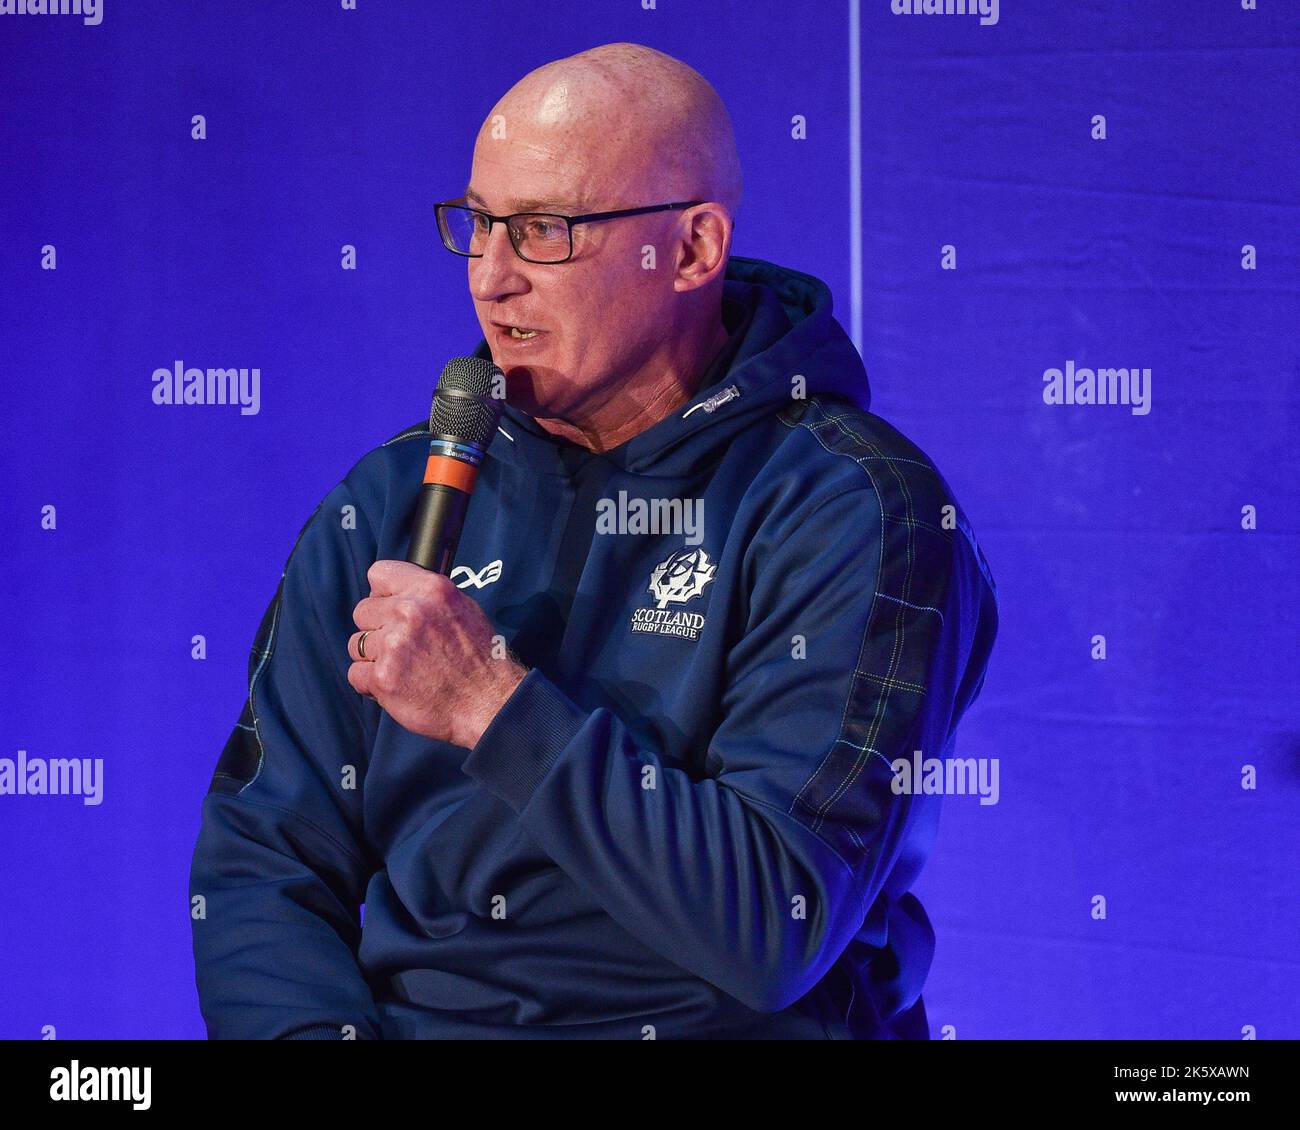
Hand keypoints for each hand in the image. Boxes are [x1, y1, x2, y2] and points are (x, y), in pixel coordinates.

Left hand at [347, 560, 527, 747]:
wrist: (487, 702)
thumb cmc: (479, 658)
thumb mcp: (463, 608)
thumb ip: (427, 597)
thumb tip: (398, 594)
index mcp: (431, 589)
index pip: (379, 573)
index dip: (383, 594)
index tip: (389, 608)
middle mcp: (410, 612)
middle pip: (363, 611)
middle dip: (377, 629)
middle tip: (399, 646)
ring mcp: (394, 645)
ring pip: (357, 643)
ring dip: (373, 657)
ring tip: (401, 668)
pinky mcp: (383, 677)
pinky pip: (355, 674)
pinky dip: (370, 683)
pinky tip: (394, 686)